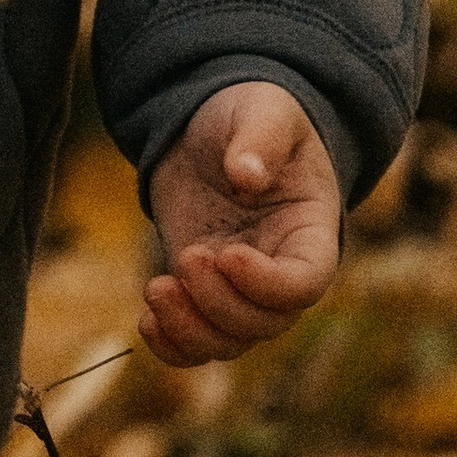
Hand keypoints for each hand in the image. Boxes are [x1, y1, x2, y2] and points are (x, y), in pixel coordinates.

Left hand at [142, 83, 339, 367]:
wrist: (211, 126)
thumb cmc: (251, 113)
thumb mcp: (263, 110)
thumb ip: (260, 138)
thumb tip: (245, 175)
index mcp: (310, 231)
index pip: (306, 283)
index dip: (269, 284)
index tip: (227, 254)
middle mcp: (280, 269)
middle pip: (265, 322)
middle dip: (220, 302)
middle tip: (187, 256)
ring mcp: (240, 287)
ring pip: (230, 342)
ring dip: (192, 329)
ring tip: (157, 289)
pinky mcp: (201, 290)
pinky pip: (197, 344)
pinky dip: (173, 346)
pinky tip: (147, 321)